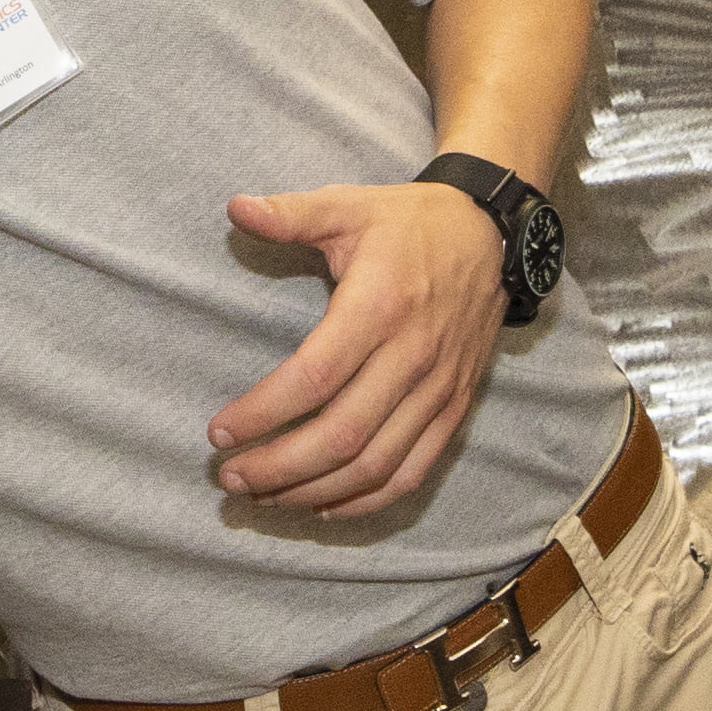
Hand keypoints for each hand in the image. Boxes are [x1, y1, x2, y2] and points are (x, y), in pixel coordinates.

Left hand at [207, 181, 501, 514]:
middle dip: (278, 467)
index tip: (219, 431)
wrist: (492, 235)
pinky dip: (368, 499)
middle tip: (230, 477)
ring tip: (263, 496)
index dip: (263, 413)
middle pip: (341, 435)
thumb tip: (236, 207)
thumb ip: (292, 213)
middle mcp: (412, 356)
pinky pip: (413, 470)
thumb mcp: (349, 205)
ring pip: (375, 464)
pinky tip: (323, 505)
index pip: (314, 378)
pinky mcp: (455, 407)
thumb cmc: (410, 223)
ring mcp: (438, 388)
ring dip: (314, 490)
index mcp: (379, 307)